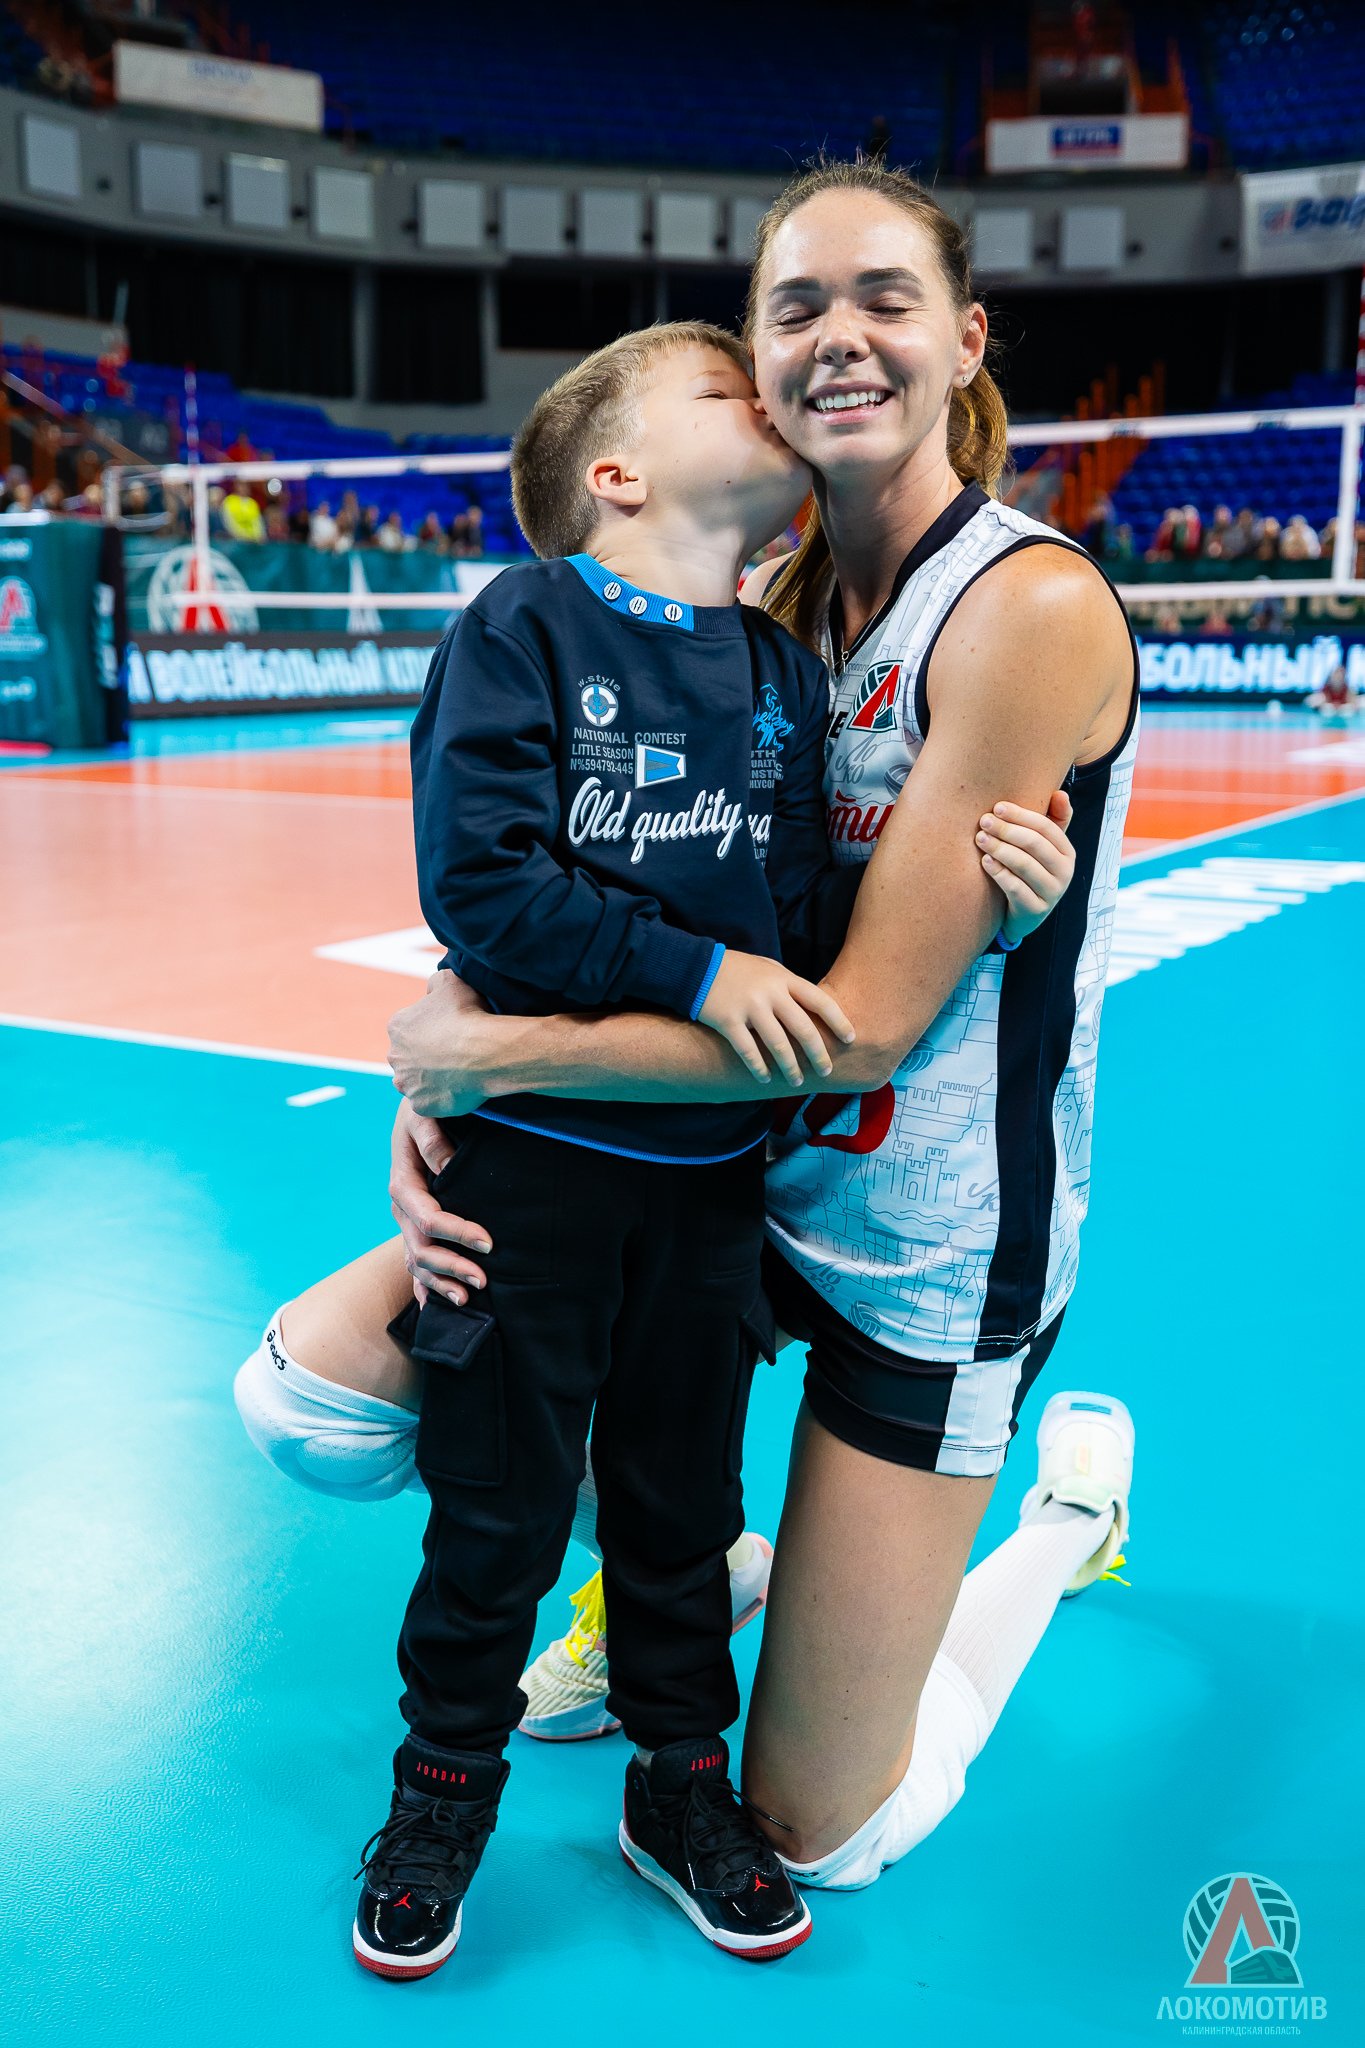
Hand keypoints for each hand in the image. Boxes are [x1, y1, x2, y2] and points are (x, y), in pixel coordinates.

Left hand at [388, 969, 493, 1117]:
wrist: (483, 1052)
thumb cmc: (468, 1015)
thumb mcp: (450, 981)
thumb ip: (435, 982)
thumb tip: (431, 989)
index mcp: (398, 1026)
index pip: (408, 1028)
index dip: (430, 1029)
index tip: (449, 1031)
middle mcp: (395, 1056)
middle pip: (408, 1057)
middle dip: (425, 1055)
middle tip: (453, 1053)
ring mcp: (407, 1084)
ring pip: (415, 1081)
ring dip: (429, 1078)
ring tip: (455, 1073)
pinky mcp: (421, 1105)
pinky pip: (429, 1102)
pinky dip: (441, 1097)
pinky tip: (458, 1088)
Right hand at [389, 1097, 490, 1307]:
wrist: (418, 1109)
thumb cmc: (425, 1109)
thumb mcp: (424, 1114)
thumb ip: (432, 1138)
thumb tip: (448, 1165)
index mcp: (403, 1184)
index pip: (429, 1218)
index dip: (457, 1234)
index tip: (488, 1244)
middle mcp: (402, 1208)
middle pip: (421, 1248)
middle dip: (451, 1267)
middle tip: (483, 1281)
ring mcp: (407, 1220)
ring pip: (416, 1261)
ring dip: (440, 1282)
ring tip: (467, 1299)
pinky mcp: (415, 1226)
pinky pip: (414, 1261)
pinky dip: (423, 1285)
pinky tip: (432, 1305)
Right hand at [698, 948, 854, 1086]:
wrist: (697, 967)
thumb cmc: (739, 970)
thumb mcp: (768, 968)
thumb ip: (789, 986)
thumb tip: (814, 1008)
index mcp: (784, 979)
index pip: (820, 1001)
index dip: (838, 1021)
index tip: (851, 1039)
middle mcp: (770, 993)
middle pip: (803, 1028)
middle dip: (818, 1053)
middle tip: (826, 1071)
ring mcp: (749, 1007)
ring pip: (778, 1044)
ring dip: (790, 1067)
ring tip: (797, 1082)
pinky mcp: (728, 1021)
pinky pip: (748, 1051)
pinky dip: (759, 1068)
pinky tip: (765, 1079)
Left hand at [978, 790, 1075, 945]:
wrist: (1022, 915)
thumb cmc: (1029, 872)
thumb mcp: (1042, 848)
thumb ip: (1051, 821)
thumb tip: (1060, 793)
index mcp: (1067, 851)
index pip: (1046, 827)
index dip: (1021, 815)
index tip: (997, 807)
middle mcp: (1065, 872)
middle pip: (1034, 844)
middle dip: (1007, 830)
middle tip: (983, 821)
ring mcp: (1052, 893)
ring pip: (1024, 865)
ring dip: (999, 848)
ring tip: (980, 838)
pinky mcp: (1036, 910)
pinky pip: (1015, 888)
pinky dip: (999, 873)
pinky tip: (985, 861)